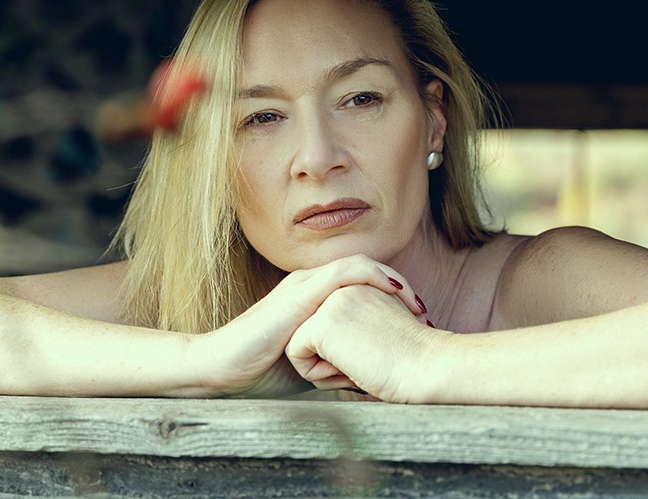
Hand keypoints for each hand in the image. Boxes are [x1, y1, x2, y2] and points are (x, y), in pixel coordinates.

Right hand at [192, 255, 425, 396]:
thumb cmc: (262, 371)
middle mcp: (310, 284)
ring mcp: (303, 285)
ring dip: (393, 283)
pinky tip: (394, 295)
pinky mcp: (298, 294)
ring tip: (417, 306)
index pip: (363, 284)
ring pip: (359, 266)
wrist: (221, 370)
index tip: (419, 324)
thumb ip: (338, 362)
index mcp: (314, 297)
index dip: (395, 298)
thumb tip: (370, 380)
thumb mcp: (313, 365)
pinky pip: (343, 274)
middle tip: (426, 315)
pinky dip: (373, 279)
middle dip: (402, 290)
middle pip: (368, 271)